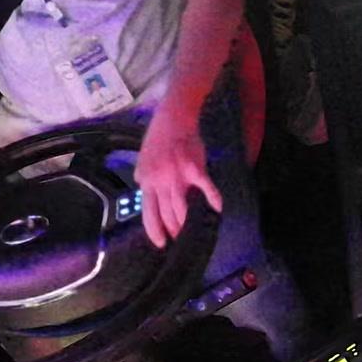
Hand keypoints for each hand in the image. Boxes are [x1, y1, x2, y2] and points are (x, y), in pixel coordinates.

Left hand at [134, 109, 223, 247]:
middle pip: (167, 215)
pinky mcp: (194, 169)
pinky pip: (206, 189)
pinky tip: (218, 208)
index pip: (149, 213)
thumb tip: (143, 191)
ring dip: (188, 222)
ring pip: (183, 208)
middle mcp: (160, 182)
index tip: (161, 243)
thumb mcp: (143, 159)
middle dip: (174, 230)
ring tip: (193, 230)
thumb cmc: (158, 138)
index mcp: (146, 181)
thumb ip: (144, 177)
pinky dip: (213, 200)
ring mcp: (177, 176)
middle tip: (179, 239)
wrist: (173, 118)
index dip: (155, 231)